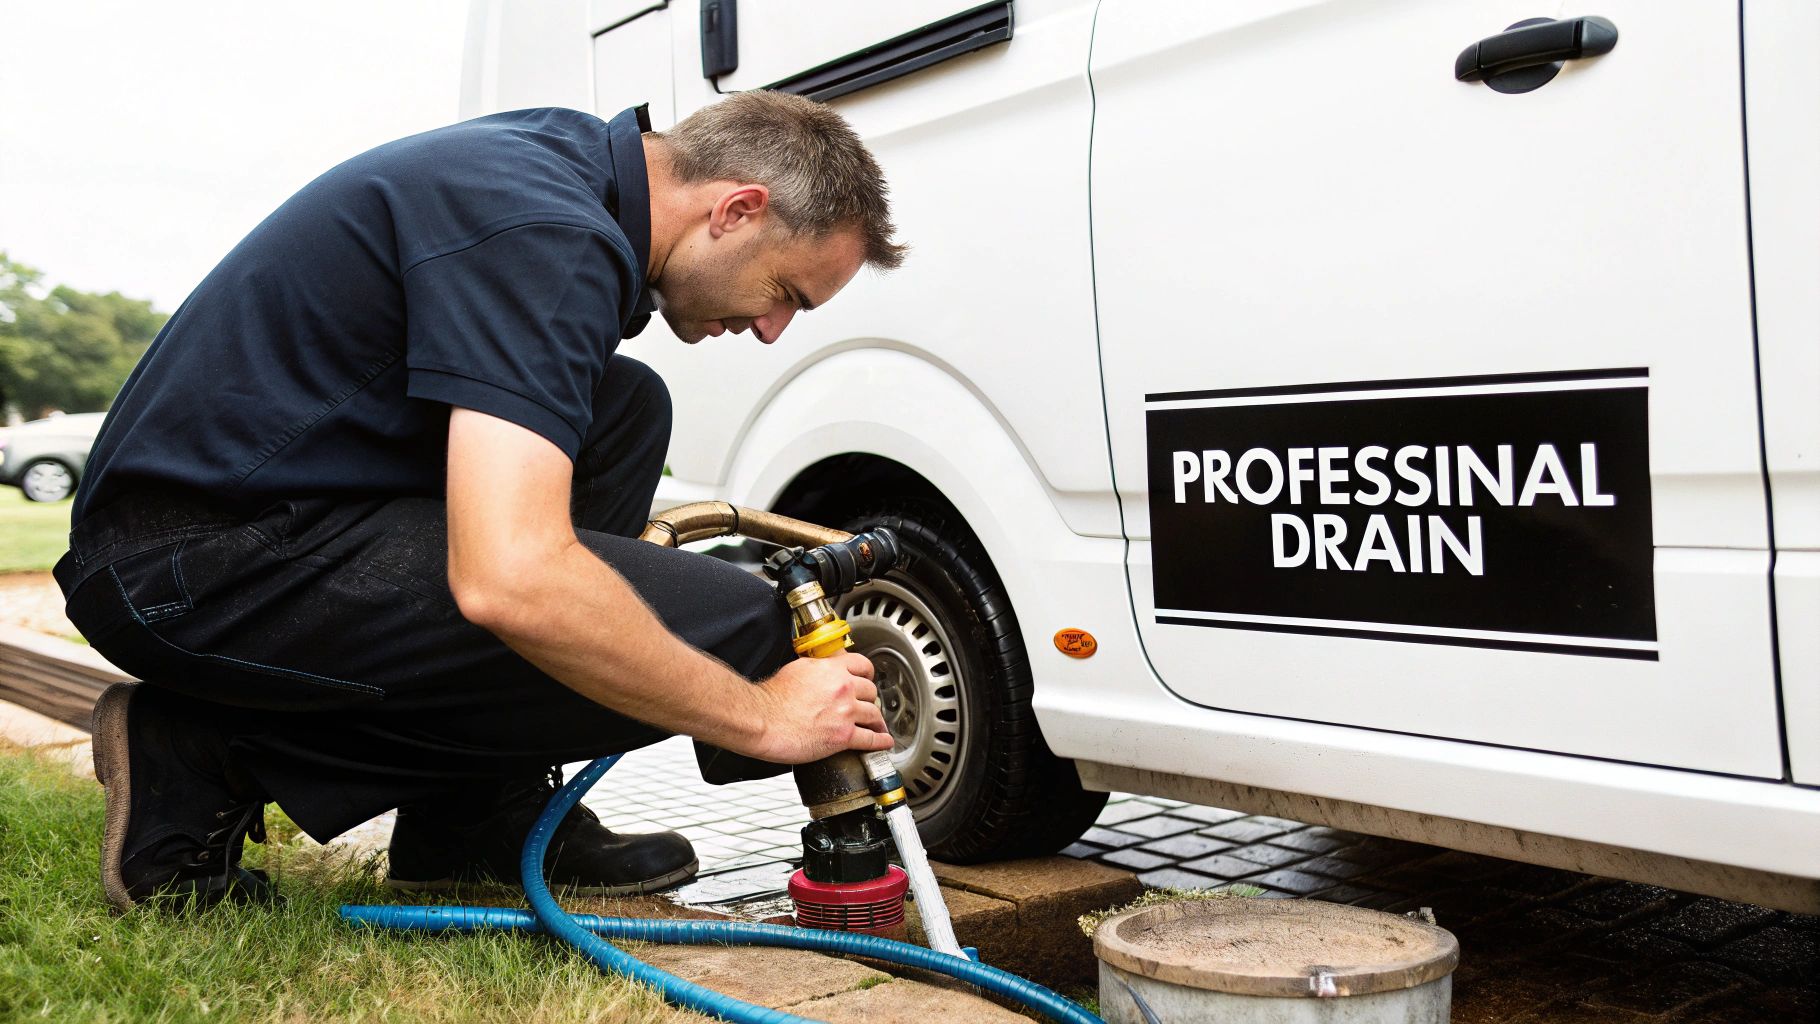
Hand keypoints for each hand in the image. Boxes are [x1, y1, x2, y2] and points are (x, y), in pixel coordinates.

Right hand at [745, 652, 893, 762]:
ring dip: (877, 720)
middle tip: (867, 705)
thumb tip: (822, 670)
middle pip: (871, 691)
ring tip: (878, 725)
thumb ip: (817, 668)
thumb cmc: (771, 698)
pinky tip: (884, 741)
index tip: (868, 680)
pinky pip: (870, 739)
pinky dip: (880, 741)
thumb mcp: (797, 668)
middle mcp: (843, 688)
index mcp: (832, 669)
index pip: (863, 666)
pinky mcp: (843, 736)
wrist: (762, 719)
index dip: (867, 675)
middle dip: (869, 699)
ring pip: (874, 714)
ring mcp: (845, 712)